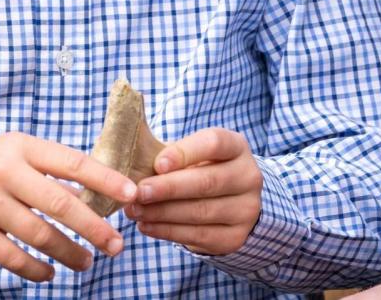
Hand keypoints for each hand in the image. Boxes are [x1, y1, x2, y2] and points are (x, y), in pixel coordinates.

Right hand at [0, 132, 136, 281]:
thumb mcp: (19, 154)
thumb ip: (54, 170)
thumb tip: (103, 193)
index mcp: (24, 147)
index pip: (73, 163)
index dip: (106, 180)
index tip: (132, 194)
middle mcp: (5, 172)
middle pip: (60, 203)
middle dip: (93, 227)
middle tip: (116, 245)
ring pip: (38, 234)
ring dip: (68, 253)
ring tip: (88, 262)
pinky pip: (12, 257)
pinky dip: (36, 269)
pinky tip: (50, 273)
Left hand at [125, 127, 261, 254]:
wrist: (234, 202)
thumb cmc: (202, 170)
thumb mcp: (194, 153)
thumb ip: (169, 152)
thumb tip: (131, 152)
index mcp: (237, 147)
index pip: (214, 143)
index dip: (185, 153)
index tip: (157, 164)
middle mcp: (249, 177)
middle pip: (207, 182)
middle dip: (168, 188)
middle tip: (138, 192)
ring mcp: (246, 209)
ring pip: (200, 212)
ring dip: (162, 212)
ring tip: (134, 210)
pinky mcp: (235, 237)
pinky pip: (198, 235)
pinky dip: (168, 231)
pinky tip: (147, 225)